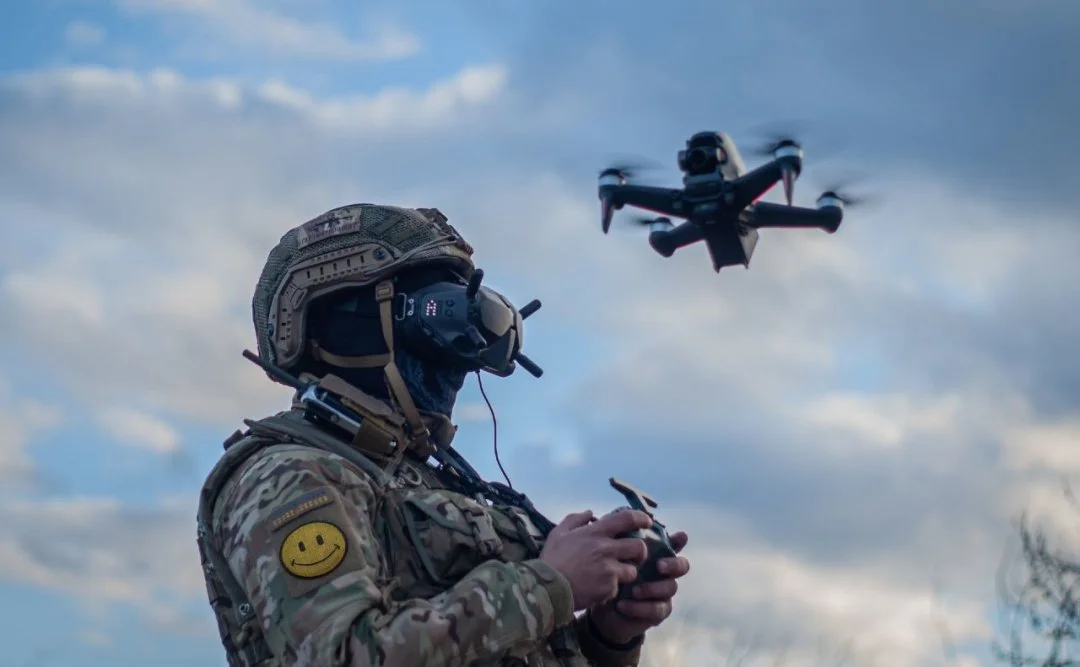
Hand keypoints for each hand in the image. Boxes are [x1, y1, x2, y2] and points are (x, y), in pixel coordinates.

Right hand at [539, 509, 653, 610]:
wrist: (547, 589)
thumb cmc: (551, 560)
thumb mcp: (558, 533)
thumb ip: (574, 519)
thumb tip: (589, 512)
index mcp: (595, 533)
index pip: (626, 518)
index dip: (641, 518)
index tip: (647, 522)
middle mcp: (605, 549)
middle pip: (639, 547)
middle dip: (640, 552)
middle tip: (634, 557)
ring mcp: (609, 570)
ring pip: (632, 570)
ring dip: (626, 573)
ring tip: (612, 576)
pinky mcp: (609, 588)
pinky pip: (617, 588)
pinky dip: (611, 589)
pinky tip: (598, 589)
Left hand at [587, 531, 689, 644]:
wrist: (602, 611)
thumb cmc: (610, 577)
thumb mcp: (612, 558)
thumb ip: (620, 539)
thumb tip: (620, 515)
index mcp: (655, 556)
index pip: (672, 545)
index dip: (679, 540)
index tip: (680, 536)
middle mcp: (664, 573)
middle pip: (682, 566)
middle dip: (674, 564)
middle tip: (659, 566)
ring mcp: (663, 593)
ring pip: (671, 587)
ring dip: (652, 588)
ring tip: (633, 590)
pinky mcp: (657, 612)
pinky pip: (657, 609)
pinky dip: (640, 607)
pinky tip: (623, 605)